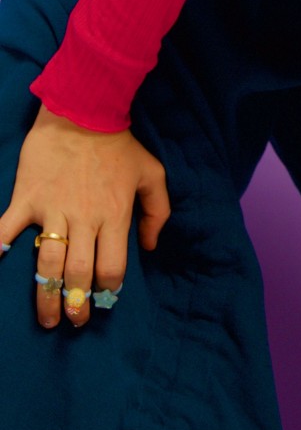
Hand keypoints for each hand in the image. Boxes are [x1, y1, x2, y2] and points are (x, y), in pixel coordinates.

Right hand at [0, 102, 170, 329]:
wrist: (84, 108)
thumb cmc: (119, 144)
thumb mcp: (151, 173)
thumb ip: (157, 212)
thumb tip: (148, 248)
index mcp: (114, 215)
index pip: (112, 267)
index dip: (108, 290)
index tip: (104, 301)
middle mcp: (84, 218)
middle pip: (78, 273)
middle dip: (76, 304)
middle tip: (74, 321)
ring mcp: (53, 210)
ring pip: (46, 264)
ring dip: (45, 296)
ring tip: (47, 318)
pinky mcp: (27, 198)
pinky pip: (6, 228)